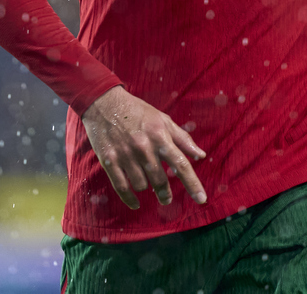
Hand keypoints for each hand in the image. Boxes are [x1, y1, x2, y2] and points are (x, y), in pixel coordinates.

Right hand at [82, 86, 207, 210]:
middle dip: (165, 193)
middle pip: (160, 181)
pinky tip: (136, 203)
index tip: (202, 200)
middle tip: (166, 198)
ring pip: (141, 185)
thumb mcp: (162, 120)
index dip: (193, 184)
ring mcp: (125, 155)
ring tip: (145, 181)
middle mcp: (144, 147)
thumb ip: (182, 138)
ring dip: (146, 187)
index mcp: (160, 136)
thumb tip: (201, 156)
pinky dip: (130, 199)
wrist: (104, 103)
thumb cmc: (138, 111)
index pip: (181, 164)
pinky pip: (122, 188)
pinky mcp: (109, 161)